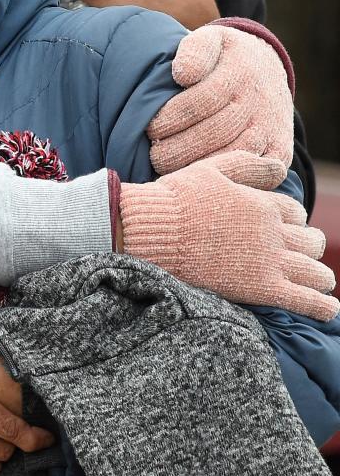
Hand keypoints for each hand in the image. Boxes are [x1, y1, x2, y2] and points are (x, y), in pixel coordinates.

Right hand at [119, 161, 338, 320]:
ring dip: (321, 277)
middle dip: (309, 246)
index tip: (283, 227)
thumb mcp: (211, 169)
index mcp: (262, 203)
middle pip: (310, 242)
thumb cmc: (176, 199)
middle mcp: (272, 232)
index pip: (295, 212)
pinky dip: (323, 307)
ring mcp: (269, 261)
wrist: (153, 231)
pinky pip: (306, 301)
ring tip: (318, 282)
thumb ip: (248, 165)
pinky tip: (328, 310)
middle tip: (301, 253)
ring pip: (316, 272)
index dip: (292, 220)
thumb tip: (281, 168)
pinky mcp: (261, 288)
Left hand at [147, 24, 293, 174]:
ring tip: (168, 169)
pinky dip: (226, 177)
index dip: (172, 118)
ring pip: (234, 155)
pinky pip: (255, 173)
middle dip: (179, 147)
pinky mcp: (280, 152)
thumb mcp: (209, 40)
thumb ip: (195, 51)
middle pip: (215, 132)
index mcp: (239, 72)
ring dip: (197, 166)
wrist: (267, 69)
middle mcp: (259, 103)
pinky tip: (197, 178)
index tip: (150, 129)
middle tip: (155, 156)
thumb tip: (183, 74)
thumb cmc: (222, 58)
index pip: (201, 101)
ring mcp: (271, 129)